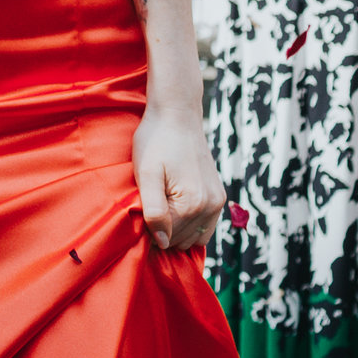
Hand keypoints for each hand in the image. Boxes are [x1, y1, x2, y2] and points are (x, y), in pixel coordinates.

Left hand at [132, 106, 222, 251]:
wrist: (177, 115)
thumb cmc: (156, 142)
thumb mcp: (146, 175)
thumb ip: (154, 211)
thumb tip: (162, 242)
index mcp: (192, 205)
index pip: (165, 239)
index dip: (147, 229)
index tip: (139, 212)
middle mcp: (211, 207)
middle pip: (180, 241)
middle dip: (162, 231)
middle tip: (148, 206)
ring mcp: (217, 202)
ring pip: (193, 238)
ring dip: (176, 230)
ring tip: (161, 205)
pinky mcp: (218, 196)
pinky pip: (204, 227)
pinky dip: (189, 225)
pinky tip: (174, 208)